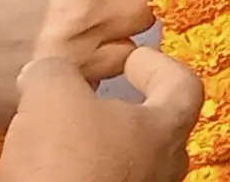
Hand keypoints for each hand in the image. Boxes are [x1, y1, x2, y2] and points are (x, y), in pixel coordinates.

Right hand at [0, 0, 155, 128]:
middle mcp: (89, 11)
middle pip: (144, 8)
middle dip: (130, 3)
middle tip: (106, 4)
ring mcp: (78, 55)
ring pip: (131, 47)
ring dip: (118, 39)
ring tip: (88, 34)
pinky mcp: (62, 88)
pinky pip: (103, 79)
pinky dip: (97, 69)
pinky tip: (73, 59)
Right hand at [0, 46, 204, 181]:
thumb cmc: (68, 165)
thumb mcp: (52, 97)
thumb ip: (54, 73)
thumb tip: (46, 73)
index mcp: (166, 129)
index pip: (183, 85)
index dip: (158, 66)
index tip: (133, 58)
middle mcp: (164, 168)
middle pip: (158, 129)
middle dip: (125, 111)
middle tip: (93, 100)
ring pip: (132, 164)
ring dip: (101, 148)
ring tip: (62, 140)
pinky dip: (86, 174)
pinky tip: (53, 172)